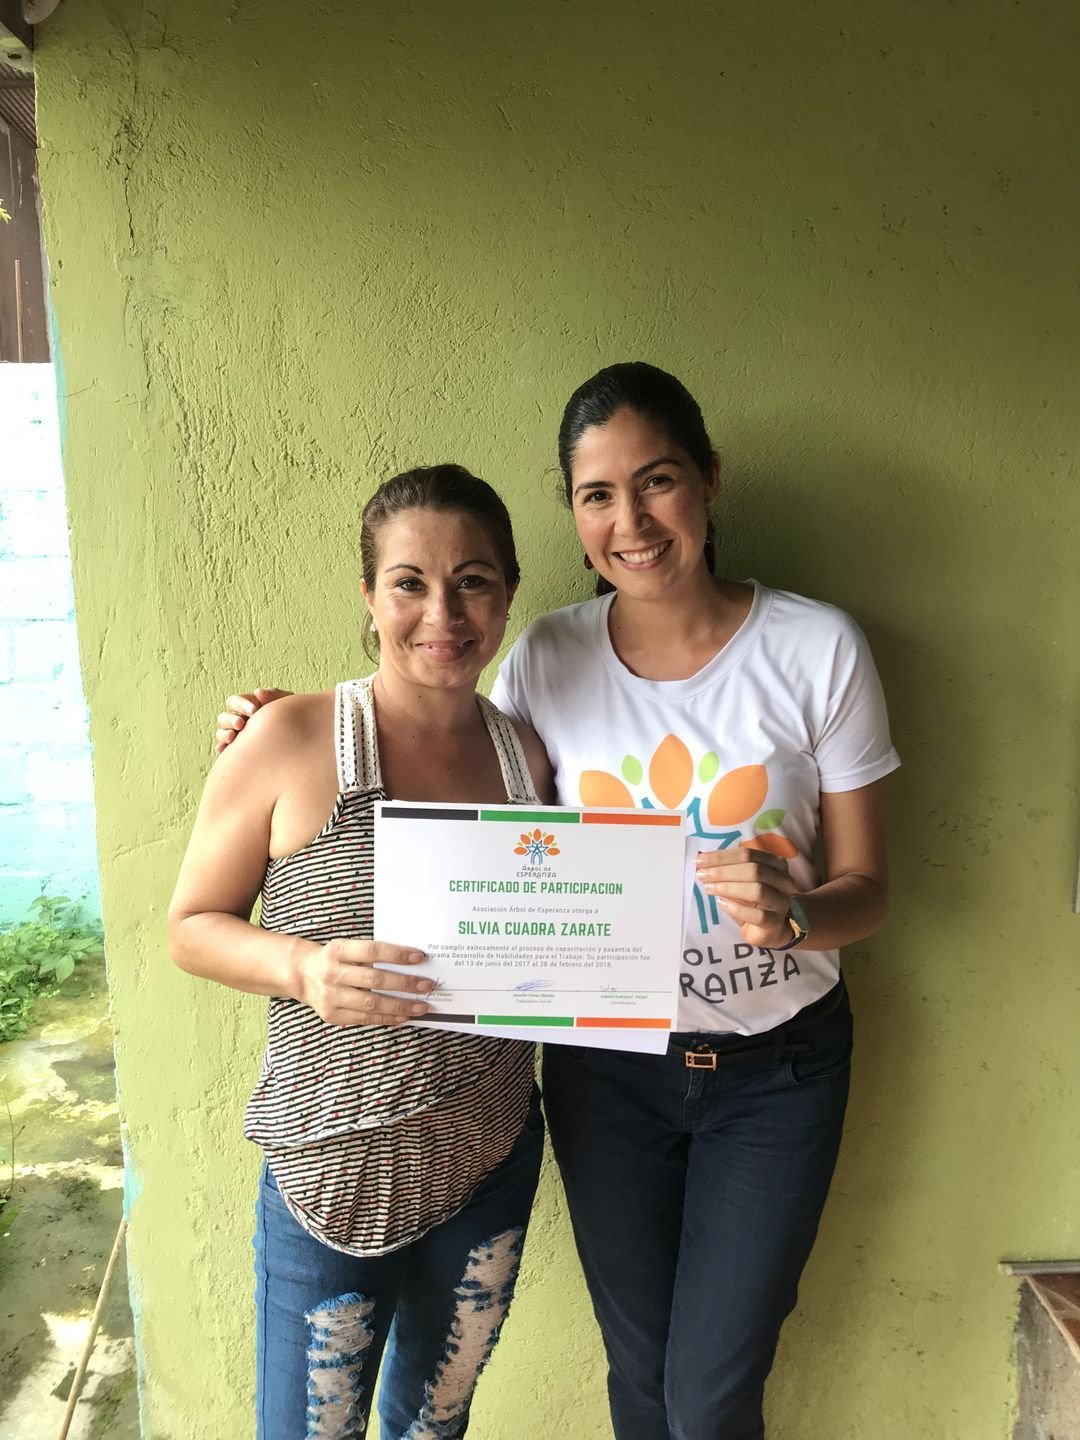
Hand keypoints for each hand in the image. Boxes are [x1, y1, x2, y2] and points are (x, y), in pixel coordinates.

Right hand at [214, 688, 292, 753]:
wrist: (295, 737)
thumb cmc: (287, 716)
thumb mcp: (284, 702)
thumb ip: (272, 695)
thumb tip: (258, 692)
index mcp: (245, 706)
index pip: (234, 701)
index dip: (241, 705)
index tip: (254, 710)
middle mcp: (236, 719)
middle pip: (224, 717)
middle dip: (231, 720)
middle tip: (241, 724)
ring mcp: (234, 735)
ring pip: (221, 732)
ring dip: (224, 734)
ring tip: (232, 737)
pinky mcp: (234, 750)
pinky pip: (224, 749)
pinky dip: (222, 748)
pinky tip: (224, 750)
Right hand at [297, 939, 433, 1025]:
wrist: (302, 975)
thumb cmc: (335, 958)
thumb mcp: (347, 947)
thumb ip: (371, 953)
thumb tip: (410, 962)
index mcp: (338, 950)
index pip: (372, 950)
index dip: (397, 954)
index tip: (420, 957)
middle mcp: (331, 973)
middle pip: (374, 979)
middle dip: (404, 983)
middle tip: (427, 985)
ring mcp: (330, 996)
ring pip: (371, 1003)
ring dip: (400, 1006)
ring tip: (421, 1006)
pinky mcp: (331, 1015)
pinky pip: (364, 1019)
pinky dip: (386, 1018)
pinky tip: (403, 1017)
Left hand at [694, 845, 798, 948]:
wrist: (772, 930)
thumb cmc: (755, 902)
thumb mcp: (743, 882)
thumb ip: (729, 871)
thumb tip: (703, 863)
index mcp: (776, 865)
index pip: (748, 854)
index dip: (722, 856)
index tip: (700, 860)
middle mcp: (784, 881)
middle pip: (753, 870)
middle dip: (723, 871)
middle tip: (702, 874)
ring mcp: (782, 902)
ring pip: (757, 890)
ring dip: (728, 887)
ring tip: (709, 888)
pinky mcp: (775, 923)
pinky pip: (757, 915)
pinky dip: (736, 908)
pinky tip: (721, 903)